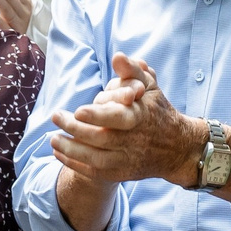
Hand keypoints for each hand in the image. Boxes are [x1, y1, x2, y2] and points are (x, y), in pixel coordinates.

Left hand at [48, 52, 202, 186]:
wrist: (177, 148)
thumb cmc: (157, 111)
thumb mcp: (150, 87)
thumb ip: (132, 71)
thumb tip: (117, 56)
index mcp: (142, 117)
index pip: (119, 118)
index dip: (98, 115)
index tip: (78, 110)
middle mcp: (135, 141)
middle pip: (102, 138)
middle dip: (75, 129)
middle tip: (56, 116)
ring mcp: (128, 159)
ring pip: (96, 159)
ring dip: (71, 149)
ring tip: (53, 138)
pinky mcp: (122, 173)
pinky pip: (96, 173)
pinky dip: (75, 164)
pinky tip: (60, 153)